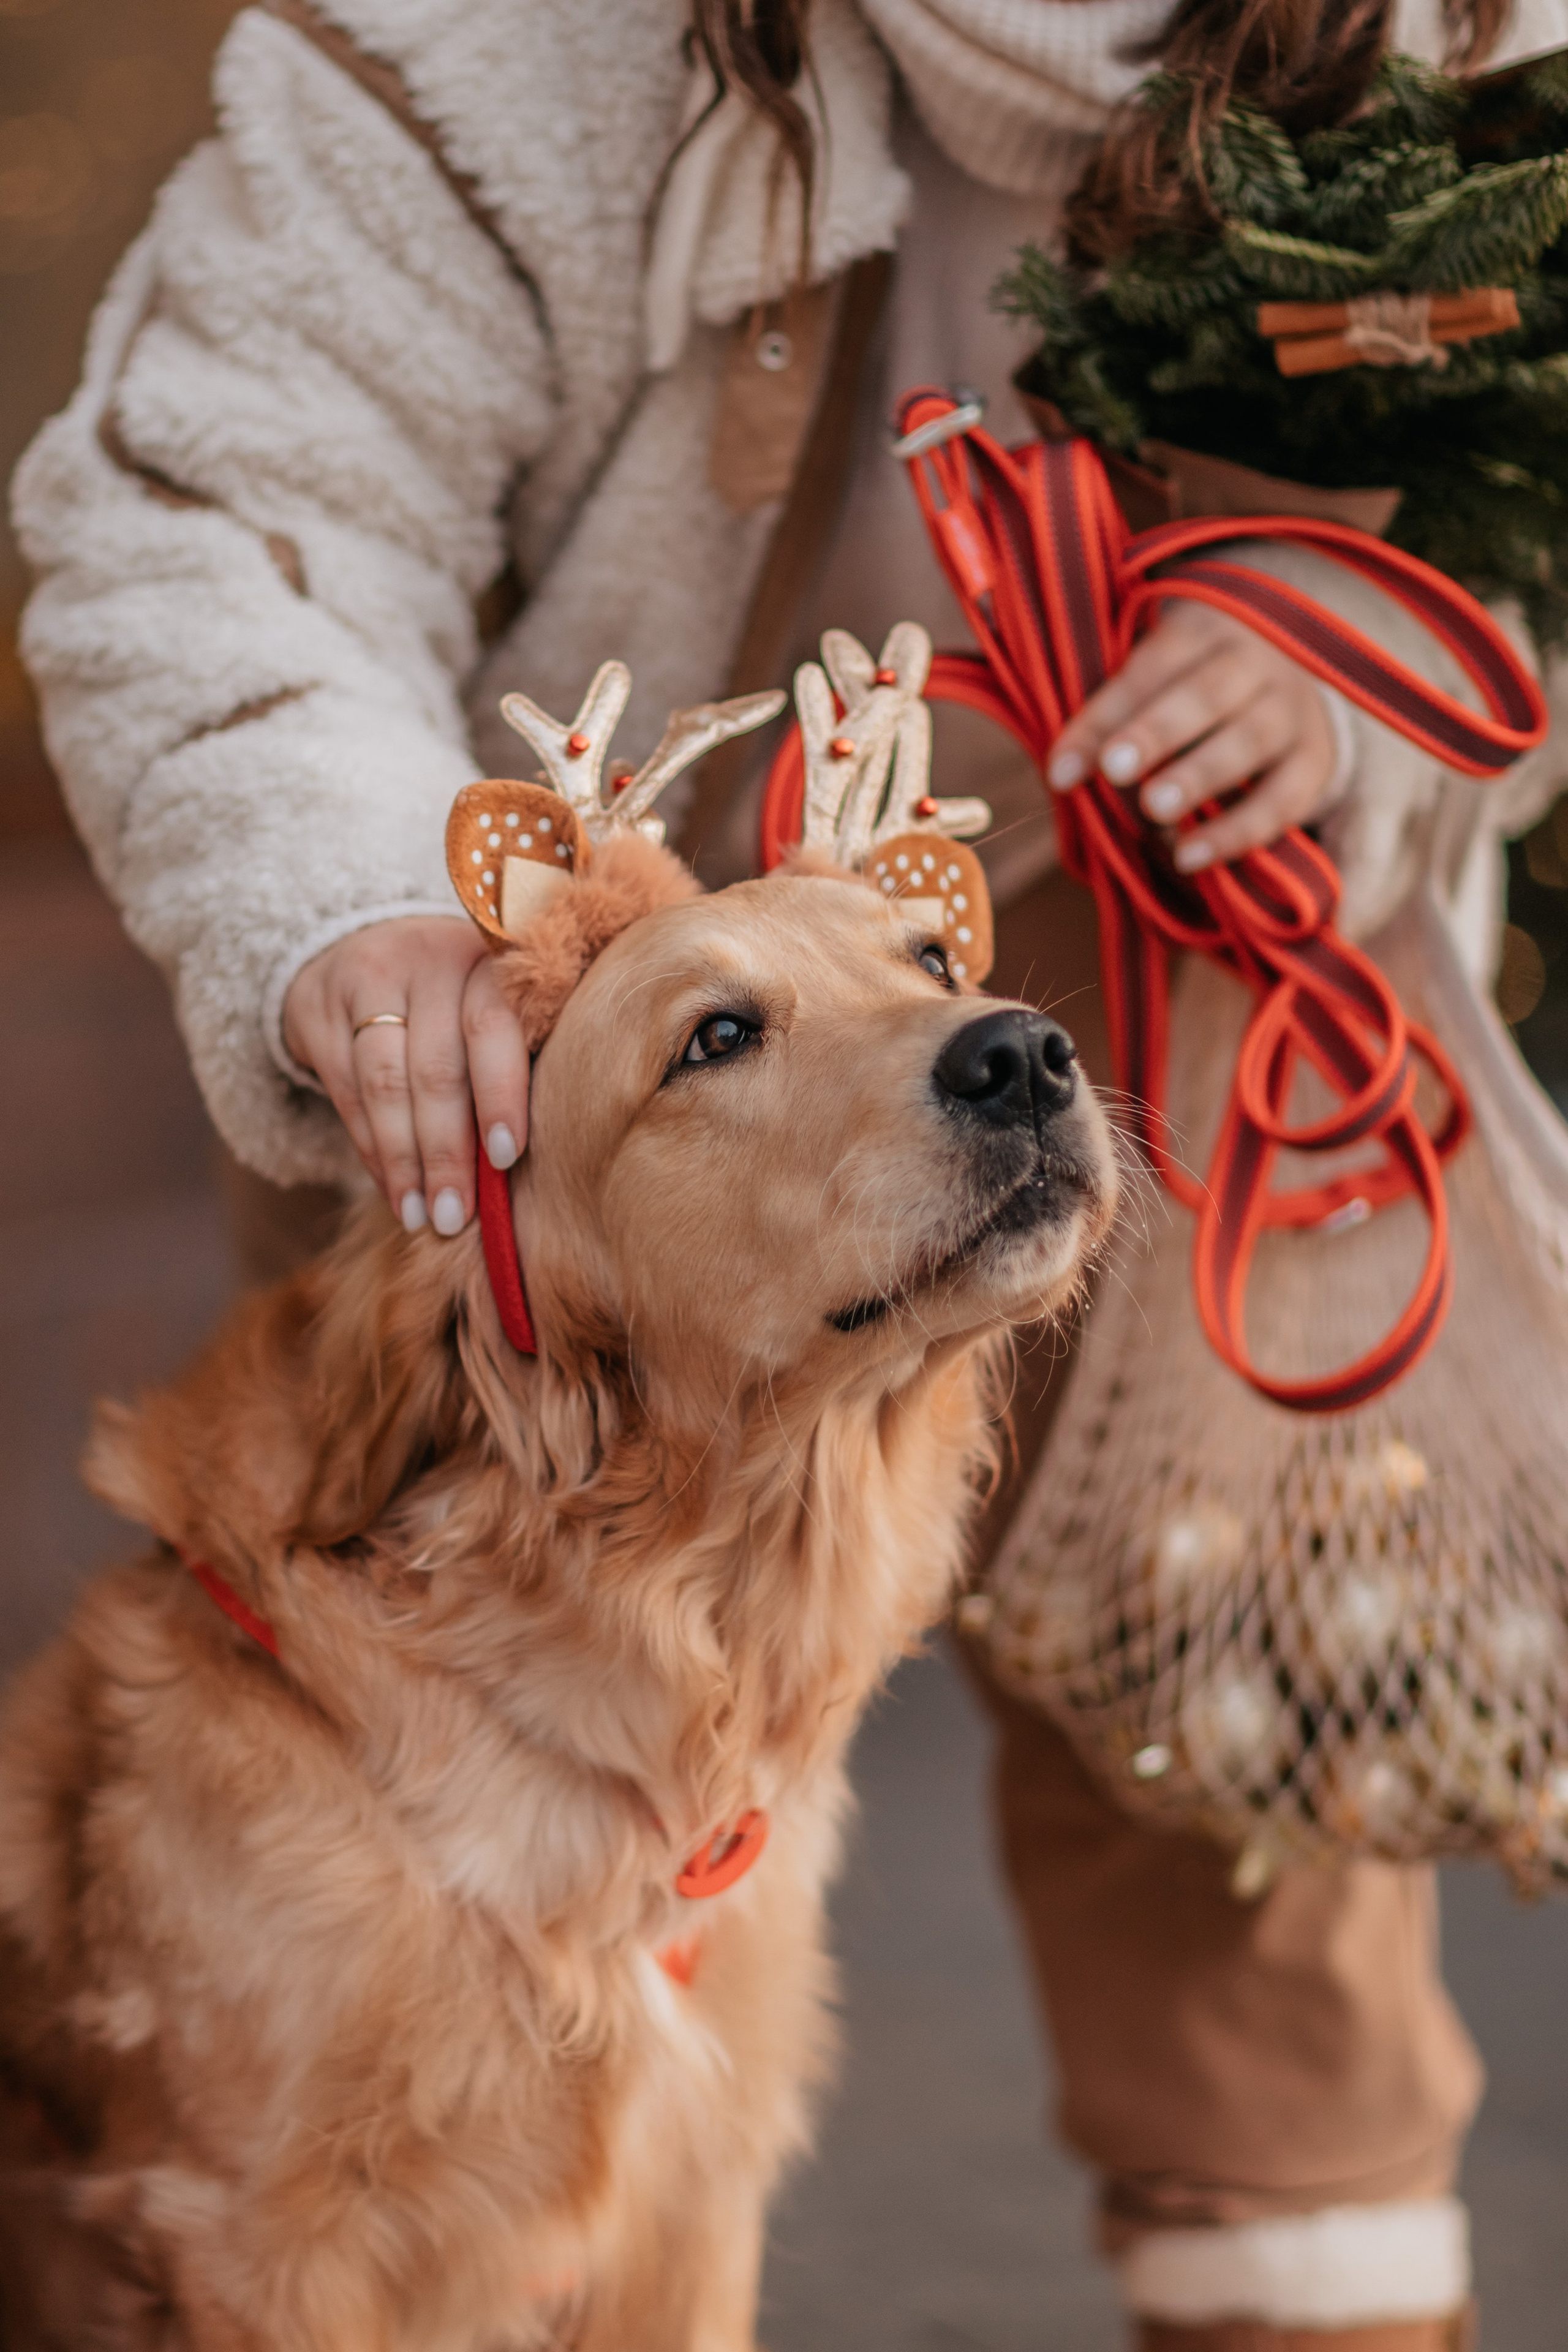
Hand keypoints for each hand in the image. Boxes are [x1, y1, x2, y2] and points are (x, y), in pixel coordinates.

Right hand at [282, 916, 527, 1234]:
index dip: (500, 1094)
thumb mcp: (491, 1011)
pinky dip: (373, 1150)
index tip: (506, 1158)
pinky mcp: (318, 1006)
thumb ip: (514, 1065)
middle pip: (437, 1066)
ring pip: (386, 1084)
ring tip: (422, 1217)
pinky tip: (394, 1189)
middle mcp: (429, 960)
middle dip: (447, 1151)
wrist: (363, 953)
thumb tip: (528, 1169)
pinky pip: (347, 1092)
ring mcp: (369, 978)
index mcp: (488, 958)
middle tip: (455, 1215)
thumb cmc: (456, 1005)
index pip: (493, 1025)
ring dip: (405, 1161)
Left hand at [1045, 600, 1340, 871]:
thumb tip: (1054, 763)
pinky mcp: (1311, 764)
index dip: (1105, 717)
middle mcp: (1255, 662)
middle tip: (1114, 769)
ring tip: (1153, 809)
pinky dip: (1236, 832)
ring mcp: (1291, 711)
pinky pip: (1280, 800)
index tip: (1061, 771)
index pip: (1150, 668)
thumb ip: (1105, 718)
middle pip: (1207, 693)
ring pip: (1249, 740)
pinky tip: (1188, 857)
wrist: (1288, 689)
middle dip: (1156, 731)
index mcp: (1203, 630)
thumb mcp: (1151, 682)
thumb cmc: (1191, 690)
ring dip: (1198, 776)